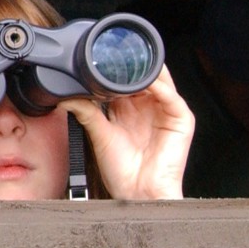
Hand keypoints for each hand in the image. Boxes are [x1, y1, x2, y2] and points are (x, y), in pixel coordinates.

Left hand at [61, 67, 192, 198]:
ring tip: (130, 63)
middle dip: (131, 65)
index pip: (125, 79)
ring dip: (146, 71)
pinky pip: (172, 97)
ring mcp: (166, 112)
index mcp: (130, 108)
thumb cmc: (121, 170)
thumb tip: (67, 96)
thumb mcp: (99, 134)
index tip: (99, 58)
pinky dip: (160, 87)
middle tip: (115, 55)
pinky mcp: (181, 120)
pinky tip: (147, 82)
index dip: (114, 69)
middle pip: (144, 75)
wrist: (137, 192)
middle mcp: (149, 107)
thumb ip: (87, 112)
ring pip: (160, 81)